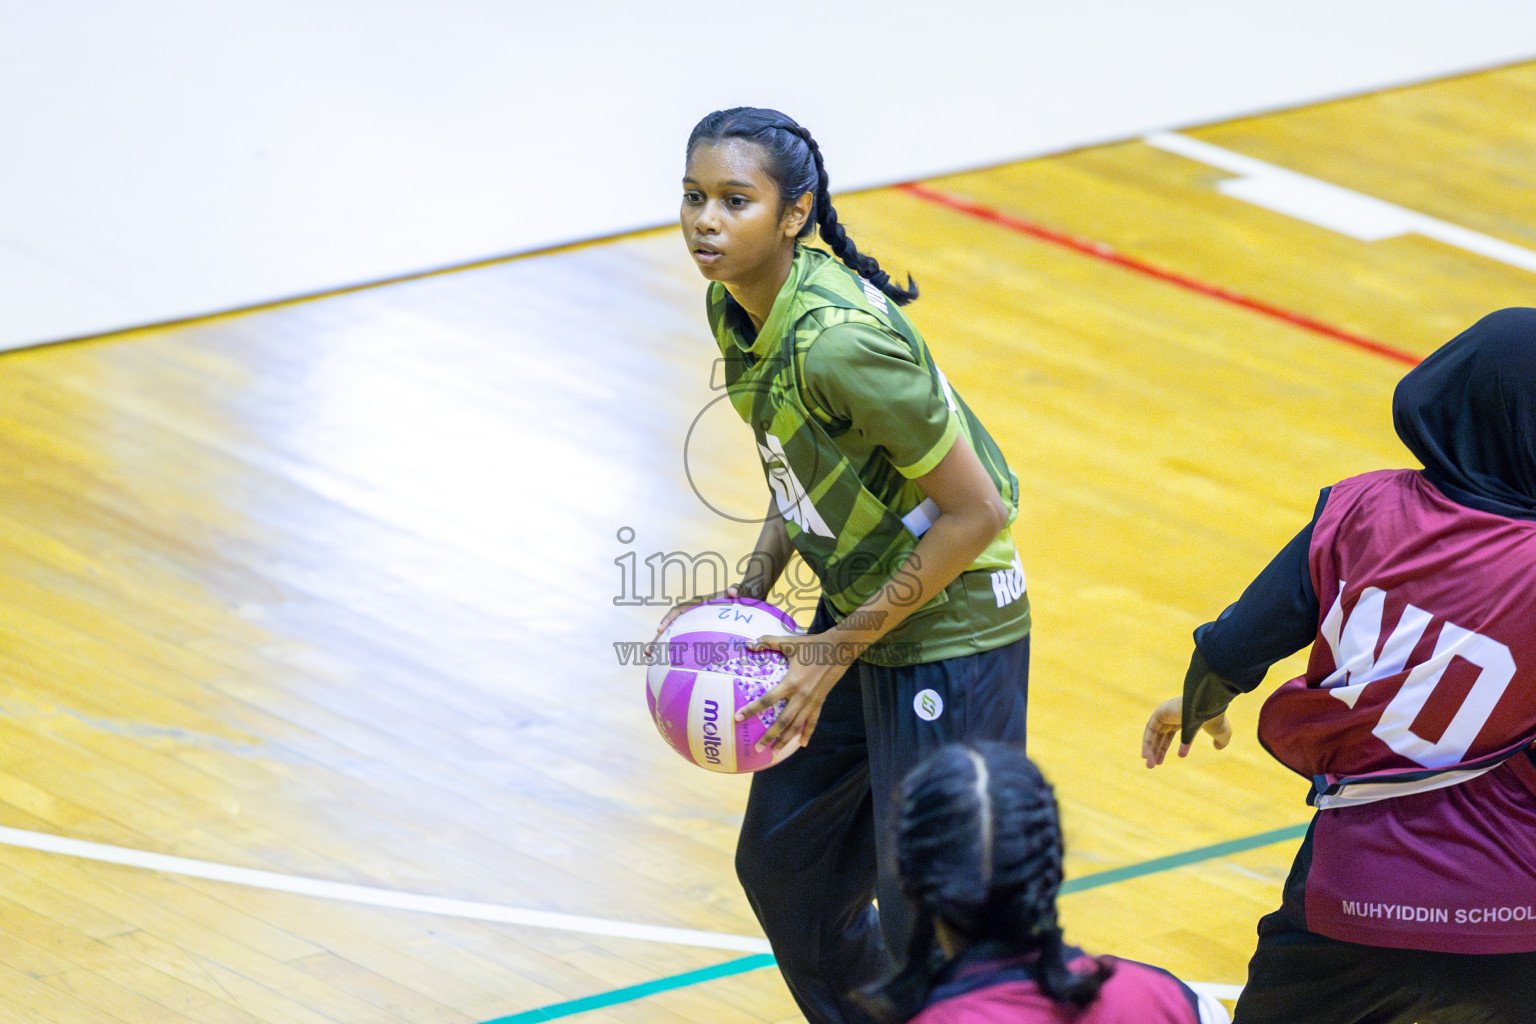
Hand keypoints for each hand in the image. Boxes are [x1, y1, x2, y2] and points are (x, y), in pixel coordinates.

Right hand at [648, 585, 740, 655]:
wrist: (745, 597)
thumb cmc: (742, 594)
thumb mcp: (741, 591)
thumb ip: (737, 590)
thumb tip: (731, 591)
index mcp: (699, 603)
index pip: (680, 609)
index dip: (668, 619)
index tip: (660, 630)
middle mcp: (693, 613)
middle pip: (671, 626)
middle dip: (658, 639)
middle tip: (649, 652)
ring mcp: (695, 623)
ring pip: (675, 636)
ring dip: (663, 646)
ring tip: (651, 659)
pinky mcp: (700, 633)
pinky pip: (687, 643)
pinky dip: (679, 653)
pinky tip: (674, 668)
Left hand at [734, 633, 852, 750]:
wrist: (839, 650)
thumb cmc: (812, 645)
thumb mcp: (790, 642)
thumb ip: (768, 642)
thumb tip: (749, 643)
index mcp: (791, 682)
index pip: (767, 700)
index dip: (752, 709)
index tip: (738, 717)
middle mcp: (801, 696)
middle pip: (782, 721)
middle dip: (769, 736)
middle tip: (757, 748)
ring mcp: (811, 701)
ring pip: (796, 725)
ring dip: (785, 739)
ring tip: (774, 751)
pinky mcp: (820, 702)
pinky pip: (813, 721)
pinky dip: (807, 733)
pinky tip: (802, 745)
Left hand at [1142, 697, 1231, 767]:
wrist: (1210, 706)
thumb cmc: (1216, 718)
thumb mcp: (1222, 733)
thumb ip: (1221, 740)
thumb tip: (1218, 747)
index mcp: (1187, 718)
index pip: (1176, 733)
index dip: (1175, 746)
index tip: (1178, 758)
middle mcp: (1174, 715)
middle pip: (1161, 735)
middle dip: (1157, 750)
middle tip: (1153, 765)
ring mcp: (1166, 713)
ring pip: (1154, 734)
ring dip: (1150, 750)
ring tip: (1149, 766)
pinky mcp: (1160, 712)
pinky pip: (1150, 730)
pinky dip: (1147, 742)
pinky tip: (1147, 756)